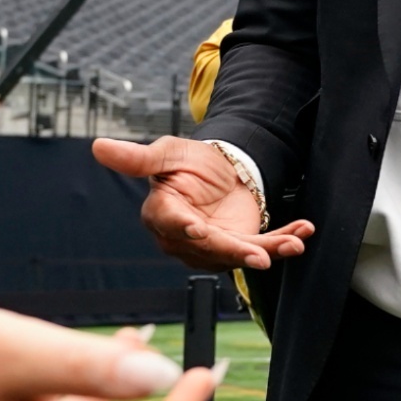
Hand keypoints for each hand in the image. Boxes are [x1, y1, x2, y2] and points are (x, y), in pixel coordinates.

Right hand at [93, 136, 311, 271]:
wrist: (220, 169)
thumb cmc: (187, 162)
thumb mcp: (167, 153)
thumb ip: (138, 157)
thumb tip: (98, 146)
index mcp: (162, 213)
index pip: (171, 223)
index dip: (184, 227)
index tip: (198, 229)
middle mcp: (186, 237)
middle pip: (209, 247)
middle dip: (236, 251)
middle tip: (259, 254)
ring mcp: (214, 245)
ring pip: (238, 253)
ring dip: (268, 250)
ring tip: (291, 243)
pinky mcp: (240, 244)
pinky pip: (263, 247)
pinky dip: (284, 241)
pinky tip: (302, 233)